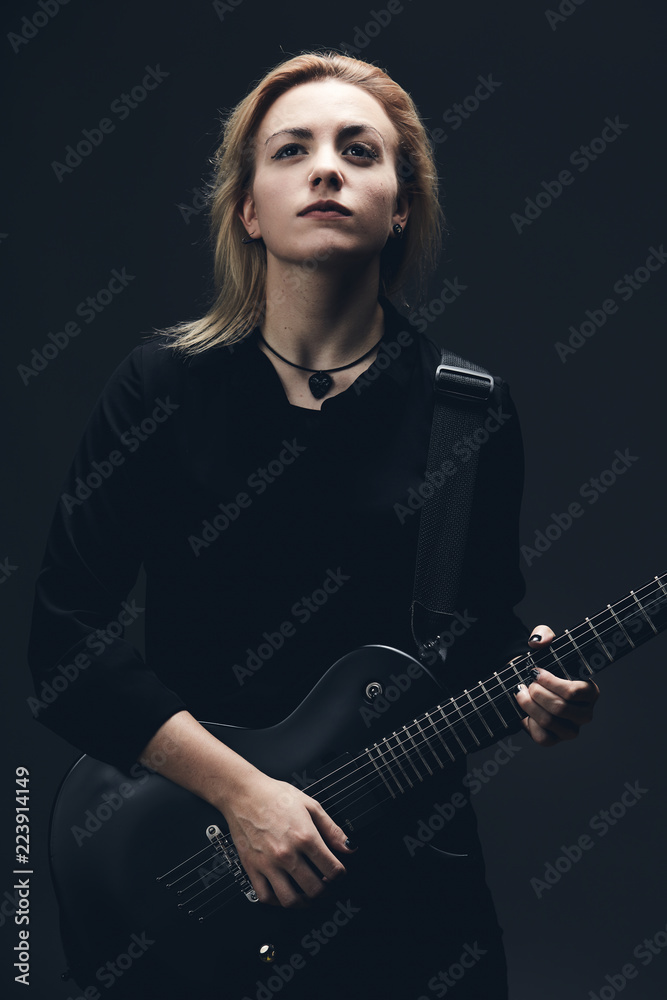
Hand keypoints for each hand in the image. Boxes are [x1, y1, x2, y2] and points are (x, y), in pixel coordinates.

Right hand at [217, 772, 353, 907]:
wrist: (243, 794)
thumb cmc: (274, 796)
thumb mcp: (310, 805)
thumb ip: (332, 829)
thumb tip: (349, 847)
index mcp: (304, 837)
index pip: (332, 870)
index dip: (340, 874)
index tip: (338, 872)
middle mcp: (287, 854)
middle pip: (315, 889)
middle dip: (326, 891)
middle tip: (326, 885)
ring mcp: (268, 864)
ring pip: (291, 900)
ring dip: (304, 902)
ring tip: (307, 894)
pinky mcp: (252, 868)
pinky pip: (266, 897)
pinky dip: (278, 902)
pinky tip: (284, 893)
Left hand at [514, 625, 599, 745]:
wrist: (526, 682)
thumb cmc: (542, 664)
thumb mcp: (543, 643)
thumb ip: (543, 634)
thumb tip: (539, 642)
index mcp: (590, 691)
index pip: (575, 692)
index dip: (551, 682)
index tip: (535, 672)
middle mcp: (585, 713)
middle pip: (561, 708)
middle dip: (537, 693)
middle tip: (527, 684)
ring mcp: (571, 729)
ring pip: (551, 722)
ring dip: (529, 706)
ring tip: (520, 693)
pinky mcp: (555, 739)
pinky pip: (543, 738)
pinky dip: (529, 723)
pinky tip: (524, 710)